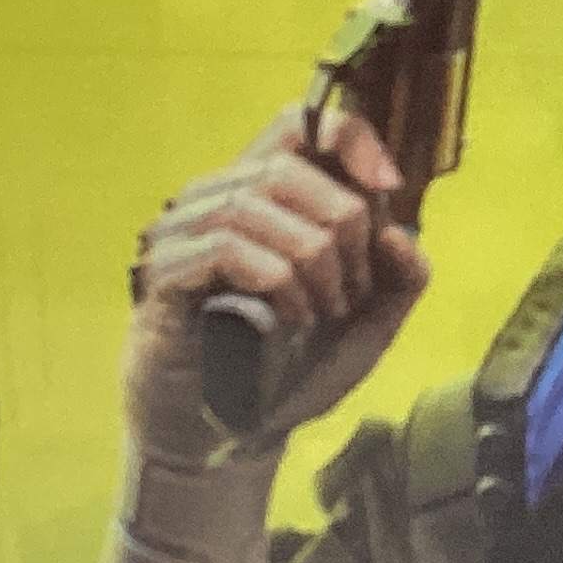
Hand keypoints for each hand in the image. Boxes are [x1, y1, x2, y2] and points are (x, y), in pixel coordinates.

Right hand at [125, 101, 431, 460]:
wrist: (227, 436)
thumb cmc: (289, 370)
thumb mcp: (364, 328)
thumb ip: (396, 282)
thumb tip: (400, 236)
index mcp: (260, 196)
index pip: (294, 126)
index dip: (346, 139)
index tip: (388, 187)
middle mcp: (213, 201)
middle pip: (287, 170)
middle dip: (342, 228)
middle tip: (353, 292)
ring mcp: (180, 235)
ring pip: (257, 205)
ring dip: (313, 262)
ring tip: (324, 312)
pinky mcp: (162, 276)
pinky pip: (225, 248)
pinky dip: (276, 282)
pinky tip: (290, 321)